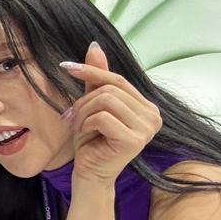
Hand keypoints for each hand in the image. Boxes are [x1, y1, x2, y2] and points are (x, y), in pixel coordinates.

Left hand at [60, 42, 161, 185]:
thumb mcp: (92, 105)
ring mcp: (147, 129)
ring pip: (106, 100)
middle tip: (73, 117)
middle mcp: (153, 116)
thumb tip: (95, 46)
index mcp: (146, 107)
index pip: (117, 79)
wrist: (89, 173)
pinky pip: (103, 117)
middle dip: (84, 100)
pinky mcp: (135, 140)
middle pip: (110, 88)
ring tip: (79, 126)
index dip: (91, 70)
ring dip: (83, 111)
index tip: (66, 67)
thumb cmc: (91, 141)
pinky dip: (87, 123)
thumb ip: (96, 78)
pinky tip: (86, 134)